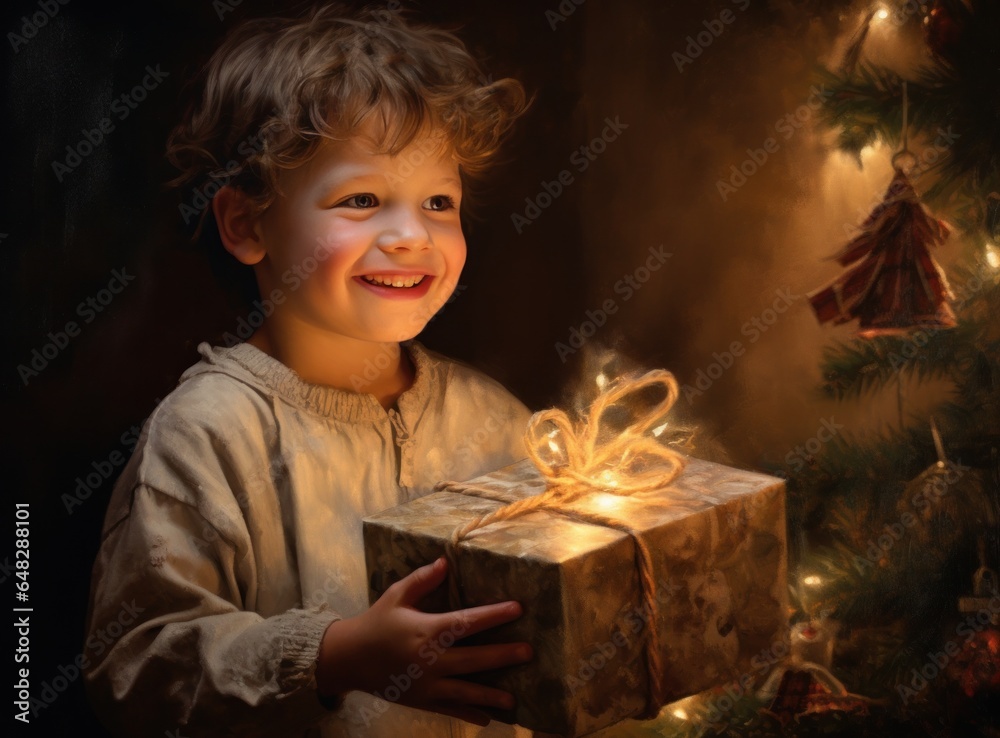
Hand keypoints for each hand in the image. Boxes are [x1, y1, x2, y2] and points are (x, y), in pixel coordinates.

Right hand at [316, 557, 532, 725]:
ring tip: (513, 700)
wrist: (349, 659)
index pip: (467, 622)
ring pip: (465, 691)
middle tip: (529, 652)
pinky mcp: (422, 700)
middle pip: (473, 659)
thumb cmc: (376, 622)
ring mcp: (427, 684)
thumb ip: (422, 579)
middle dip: (503, 656)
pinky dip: (469, 714)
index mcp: (427, 630)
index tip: (518, 608)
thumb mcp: (396, 596)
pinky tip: (488, 719)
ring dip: (491, 695)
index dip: (493, 615)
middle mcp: (430, 659)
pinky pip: (450, 709)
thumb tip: (445, 562)